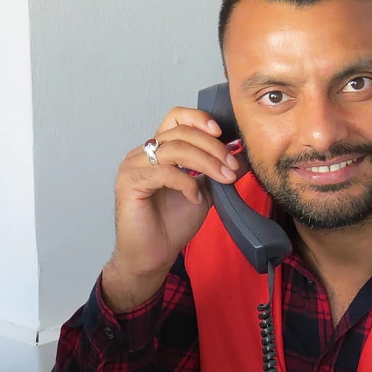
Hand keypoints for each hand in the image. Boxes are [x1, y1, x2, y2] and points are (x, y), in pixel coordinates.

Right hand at [102, 107, 242, 310]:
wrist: (154, 254)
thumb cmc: (174, 223)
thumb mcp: (205, 192)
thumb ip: (218, 171)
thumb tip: (243, 154)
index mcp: (159, 150)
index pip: (176, 117)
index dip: (199, 119)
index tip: (223, 134)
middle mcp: (143, 152)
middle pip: (180, 132)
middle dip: (213, 148)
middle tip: (232, 167)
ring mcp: (133, 166)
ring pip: (174, 150)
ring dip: (206, 162)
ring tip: (224, 179)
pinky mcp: (129, 183)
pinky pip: (164, 172)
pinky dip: (186, 183)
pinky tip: (196, 199)